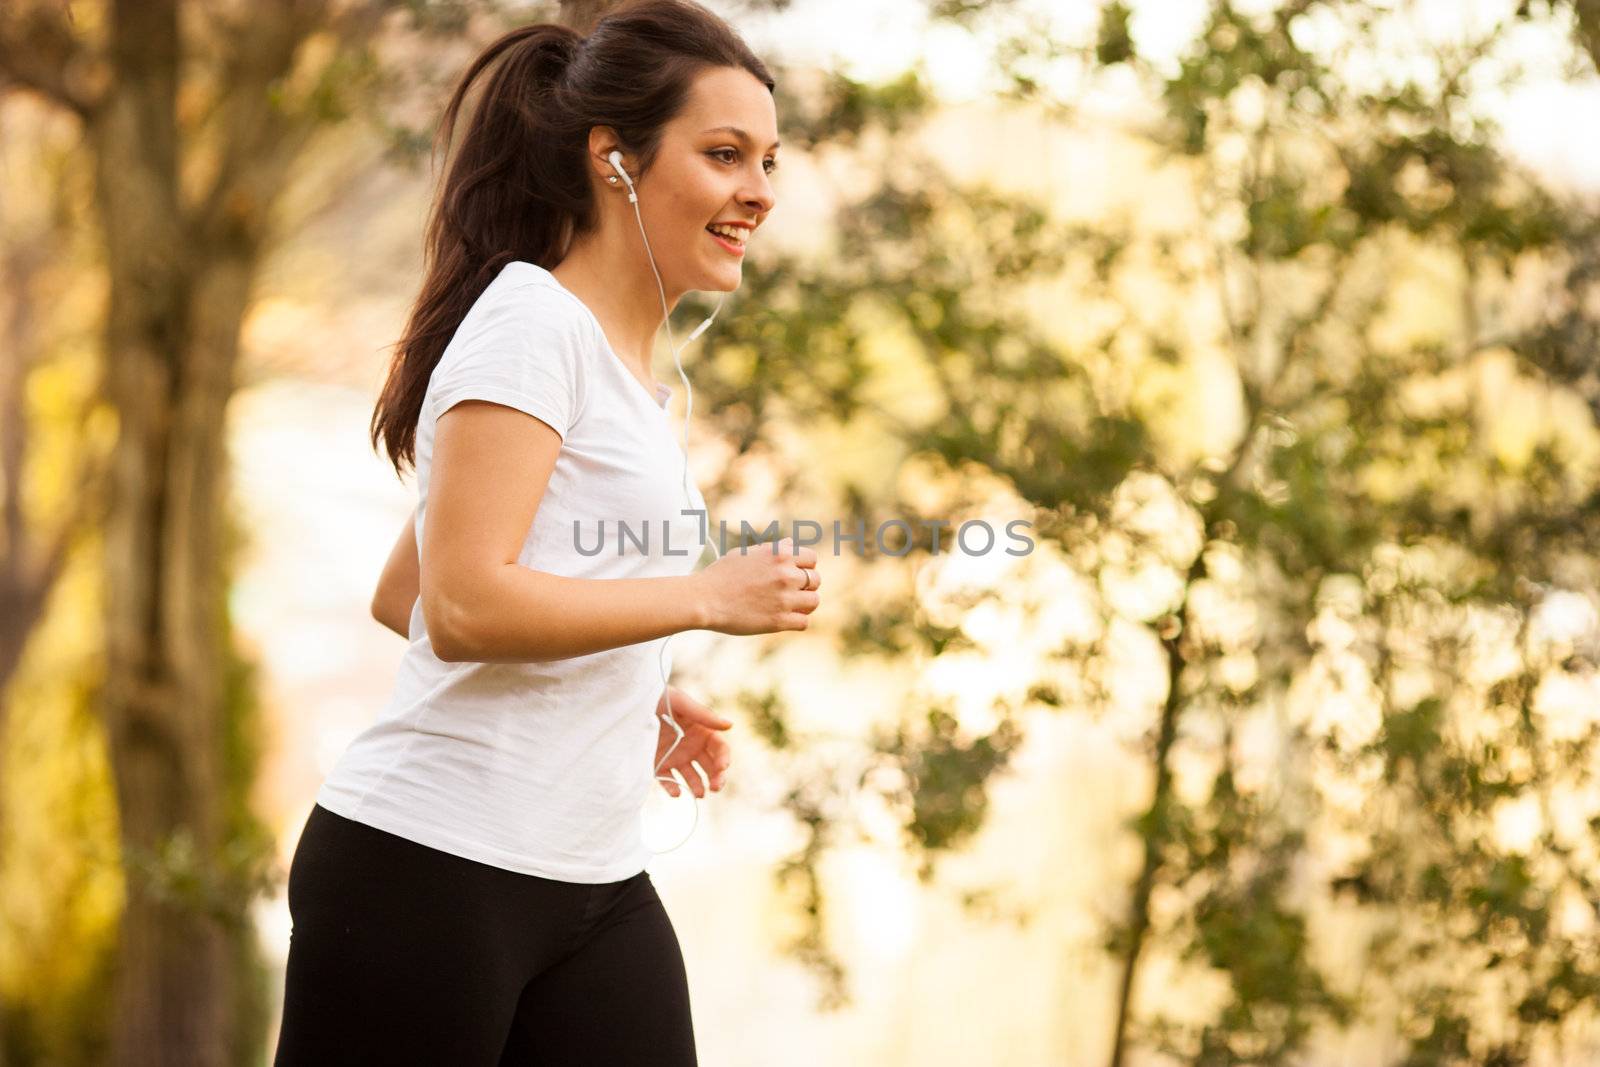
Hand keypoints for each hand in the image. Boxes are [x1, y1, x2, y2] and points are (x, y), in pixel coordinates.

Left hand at [654, 686, 732, 796]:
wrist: (630, 704)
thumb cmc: (658, 698)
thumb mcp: (680, 702)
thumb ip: (703, 715)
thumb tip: (730, 725)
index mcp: (701, 731)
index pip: (719, 749)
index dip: (724, 758)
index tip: (722, 767)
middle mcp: (692, 747)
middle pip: (711, 767)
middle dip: (716, 778)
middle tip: (715, 787)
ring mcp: (676, 758)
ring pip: (692, 778)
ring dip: (698, 787)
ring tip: (698, 793)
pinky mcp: (659, 766)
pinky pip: (669, 781)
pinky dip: (673, 789)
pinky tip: (675, 792)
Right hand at [693, 536, 821, 635]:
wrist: (704, 599)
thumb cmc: (721, 575)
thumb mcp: (746, 553)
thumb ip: (772, 549)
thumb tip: (790, 544)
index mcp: (779, 554)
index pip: (811, 558)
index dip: (805, 567)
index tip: (795, 574)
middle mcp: (786, 574)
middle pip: (816, 580)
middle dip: (806, 586)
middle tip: (790, 592)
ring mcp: (785, 598)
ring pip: (814, 601)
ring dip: (804, 604)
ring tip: (789, 606)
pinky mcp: (780, 621)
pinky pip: (804, 622)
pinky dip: (797, 622)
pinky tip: (784, 619)